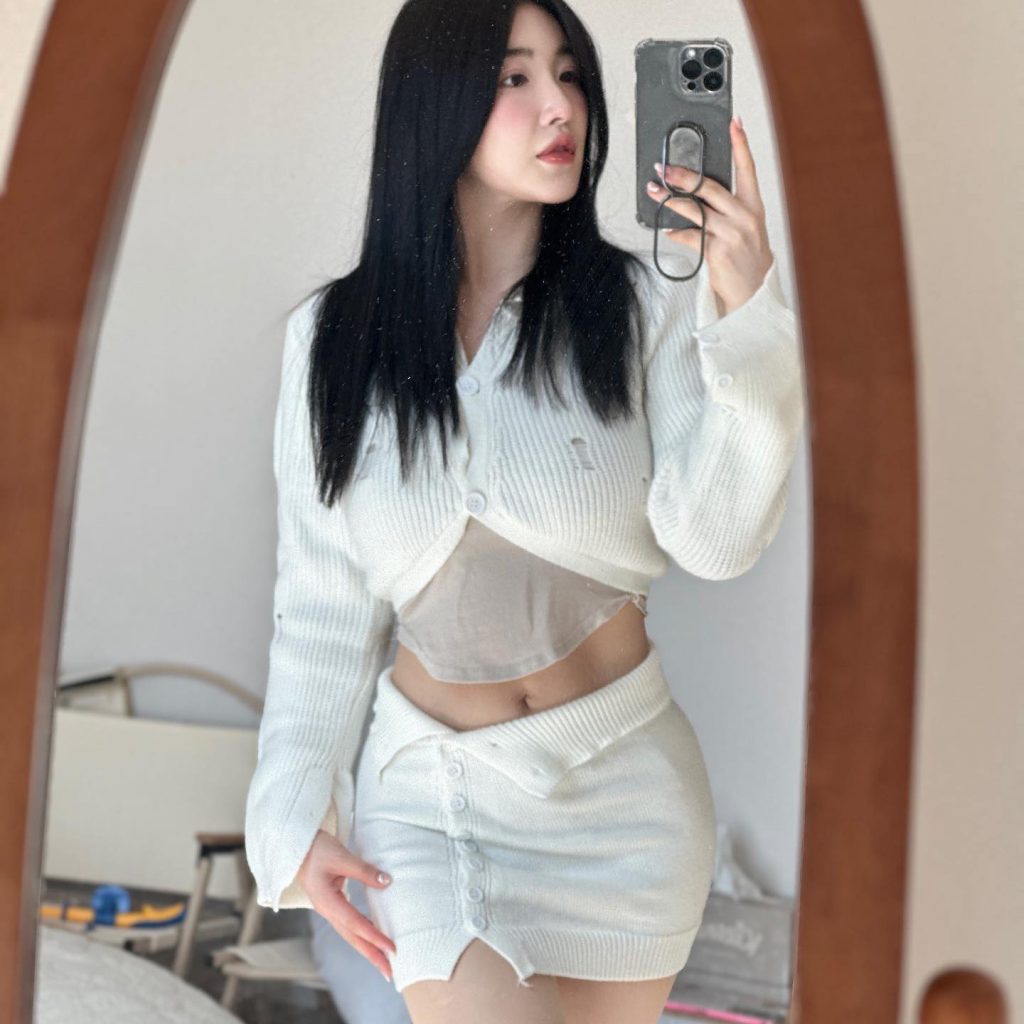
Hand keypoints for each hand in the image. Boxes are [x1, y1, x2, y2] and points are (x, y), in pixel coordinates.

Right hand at [298, 829, 396, 980]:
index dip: (374, 937)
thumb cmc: (317, 849)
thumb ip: (364, 870)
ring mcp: (329, 908)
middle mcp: (327, 910)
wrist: (297, 845)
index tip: (392, 948)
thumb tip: (387, 882)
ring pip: (350, 933)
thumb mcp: (341, 856)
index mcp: (326, 901)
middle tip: (390, 972)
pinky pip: (349, 923)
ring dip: (367, 947)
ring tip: (384, 961)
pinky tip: (372, 938)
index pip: (355, 923)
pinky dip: (362, 933)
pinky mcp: (332, 903)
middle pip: (352, 937)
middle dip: (371, 955)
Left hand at [646, 116, 773, 314]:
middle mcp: (744, 217)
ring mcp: (731, 234)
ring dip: (670, 200)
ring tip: (654, 192)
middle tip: (663, 168)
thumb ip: (726, 212)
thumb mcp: (745, 230)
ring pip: (695, 210)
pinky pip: (689, 237)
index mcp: (753, 207)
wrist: (753, 292)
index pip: (748, 169)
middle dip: (683, 176)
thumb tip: (695, 197)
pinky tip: (668, 231)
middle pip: (710, 187)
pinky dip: (676, 233)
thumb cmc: (746, 259)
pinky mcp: (716, 251)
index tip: (734, 122)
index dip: (741, 145)